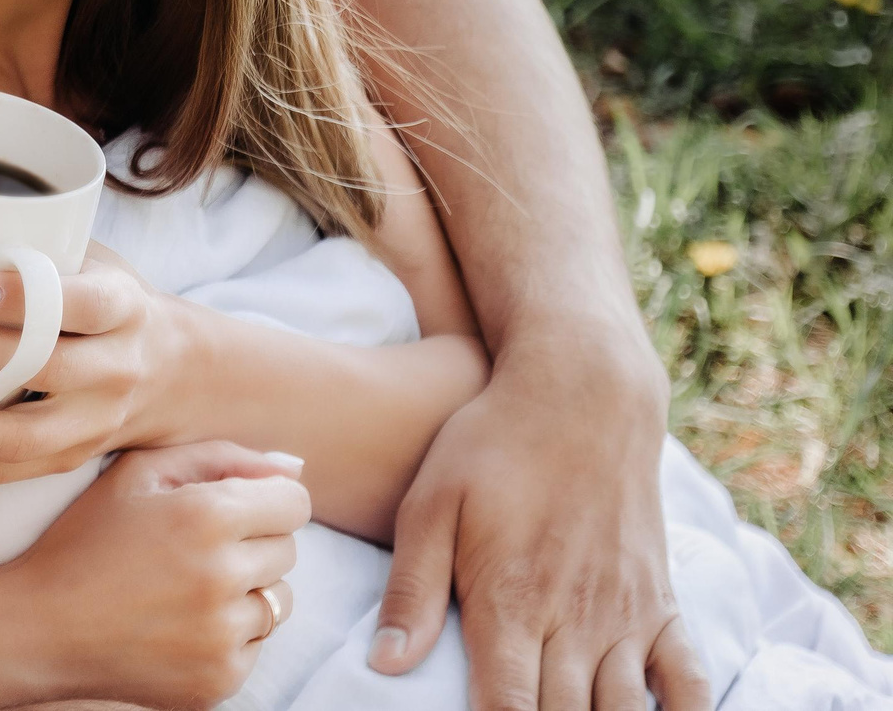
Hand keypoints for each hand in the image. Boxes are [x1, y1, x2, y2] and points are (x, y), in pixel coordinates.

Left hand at [0, 243, 180, 486]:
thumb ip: (41, 247)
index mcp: (124, 310)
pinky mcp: (61, 464)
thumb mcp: (96, 261)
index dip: (25, 299)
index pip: (81, 305)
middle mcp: (114, 372)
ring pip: (15, 439)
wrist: (177, 377)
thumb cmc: (111, 303)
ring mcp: (89, 428)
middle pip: (42, 371)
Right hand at [0, 441, 308, 710]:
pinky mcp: (221, 679)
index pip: (294, 502)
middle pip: (288, 550)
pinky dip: (229, 634)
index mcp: (206, 515)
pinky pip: (257, 645)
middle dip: (251, 544)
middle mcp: (223, 576)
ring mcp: (224, 635)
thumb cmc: (85, 540)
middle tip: (192, 550)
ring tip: (187, 589)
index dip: (265, 500)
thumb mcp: (136, 474)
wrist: (40, 627)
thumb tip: (292, 467)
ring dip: (246, 591)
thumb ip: (217, 457)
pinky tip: (179, 625)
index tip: (231, 510)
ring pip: (279, 601)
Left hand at [374, 328, 711, 710]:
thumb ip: (412, 589)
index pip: (508, 708)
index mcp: (509, 602)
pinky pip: (687, 682)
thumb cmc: (491, 443)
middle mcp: (574, 619)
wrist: (583, 394)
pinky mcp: (661, 602)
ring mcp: (626, 614)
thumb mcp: (431, 504)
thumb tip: (385, 665)